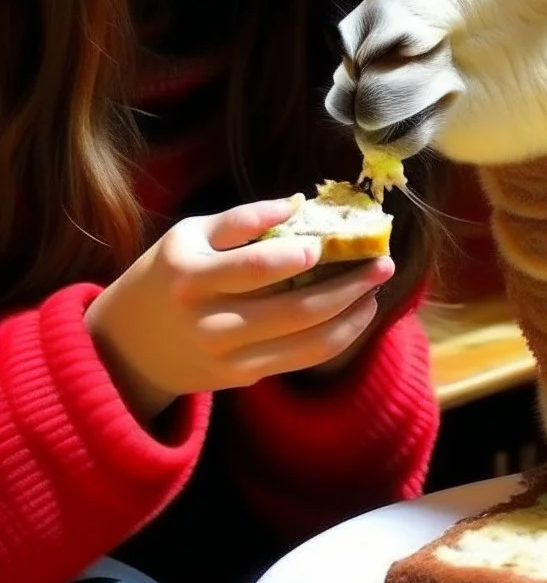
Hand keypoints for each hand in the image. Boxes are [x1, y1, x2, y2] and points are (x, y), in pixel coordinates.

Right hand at [84, 197, 394, 423]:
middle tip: (383, 263)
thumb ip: (241, 220)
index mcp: (191, 278)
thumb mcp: (188, 236)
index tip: (327, 242)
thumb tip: (297, 203)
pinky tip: (354, 315)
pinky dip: (335, 338)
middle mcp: (211, 322)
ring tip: (375, 290)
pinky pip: (300, 359)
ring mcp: (228, 356)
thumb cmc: (166, 275)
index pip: (254, 268)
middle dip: (347, 287)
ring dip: (351, 316)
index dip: (296, 256)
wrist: (128, 347)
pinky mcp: (242, 378)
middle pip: (294, 310)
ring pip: (306, 342)